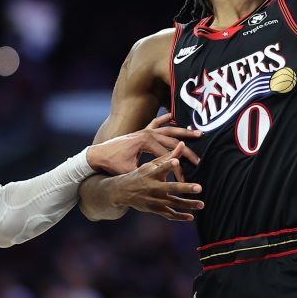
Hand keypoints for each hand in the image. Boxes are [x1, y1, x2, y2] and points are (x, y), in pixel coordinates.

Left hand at [86, 112, 200, 175]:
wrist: (97, 154)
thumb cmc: (112, 164)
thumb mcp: (130, 172)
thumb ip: (146, 173)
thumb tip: (161, 182)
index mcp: (146, 142)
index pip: (167, 156)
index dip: (176, 169)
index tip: (185, 179)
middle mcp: (147, 133)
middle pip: (173, 142)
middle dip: (187, 152)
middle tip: (199, 160)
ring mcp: (145, 130)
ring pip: (169, 130)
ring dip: (184, 132)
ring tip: (198, 132)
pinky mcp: (142, 131)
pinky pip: (156, 122)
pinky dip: (165, 118)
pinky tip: (173, 115)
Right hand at [108, 143, 204, 220]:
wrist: (123, 192)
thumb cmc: (141, 175)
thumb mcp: (151, 165)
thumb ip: (168, 156)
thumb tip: (183, 144)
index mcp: (152, 174)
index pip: (160, 168)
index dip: (168, 165)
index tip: (176, 161)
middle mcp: (153, 187)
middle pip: (171, 188)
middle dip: (185, 188)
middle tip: (199, 187)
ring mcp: (154, 200)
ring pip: (173, 203)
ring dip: (188, 204)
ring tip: (202, 204)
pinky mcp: (155, 209)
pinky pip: (169, 214)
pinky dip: (179, 217)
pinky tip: (191, 217)